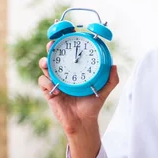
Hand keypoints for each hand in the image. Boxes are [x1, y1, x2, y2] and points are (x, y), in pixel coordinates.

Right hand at [38, 41, 118, 157]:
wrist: (84, 122)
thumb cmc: (92, 105)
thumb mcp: (103, 91)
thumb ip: (111, 80)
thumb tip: (114, 65)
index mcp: (75, 71)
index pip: (69, 54)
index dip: (65, 44)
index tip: (66, 36)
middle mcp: (63, 74)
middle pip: (54, 57)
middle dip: (51, 48)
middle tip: (52, 44)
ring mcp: (55, 83)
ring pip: (45, 68)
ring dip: (44, 62)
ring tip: (47, 63)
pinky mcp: (49, 93)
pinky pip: (43, 83)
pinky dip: (46, 82)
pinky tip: (54, 87)